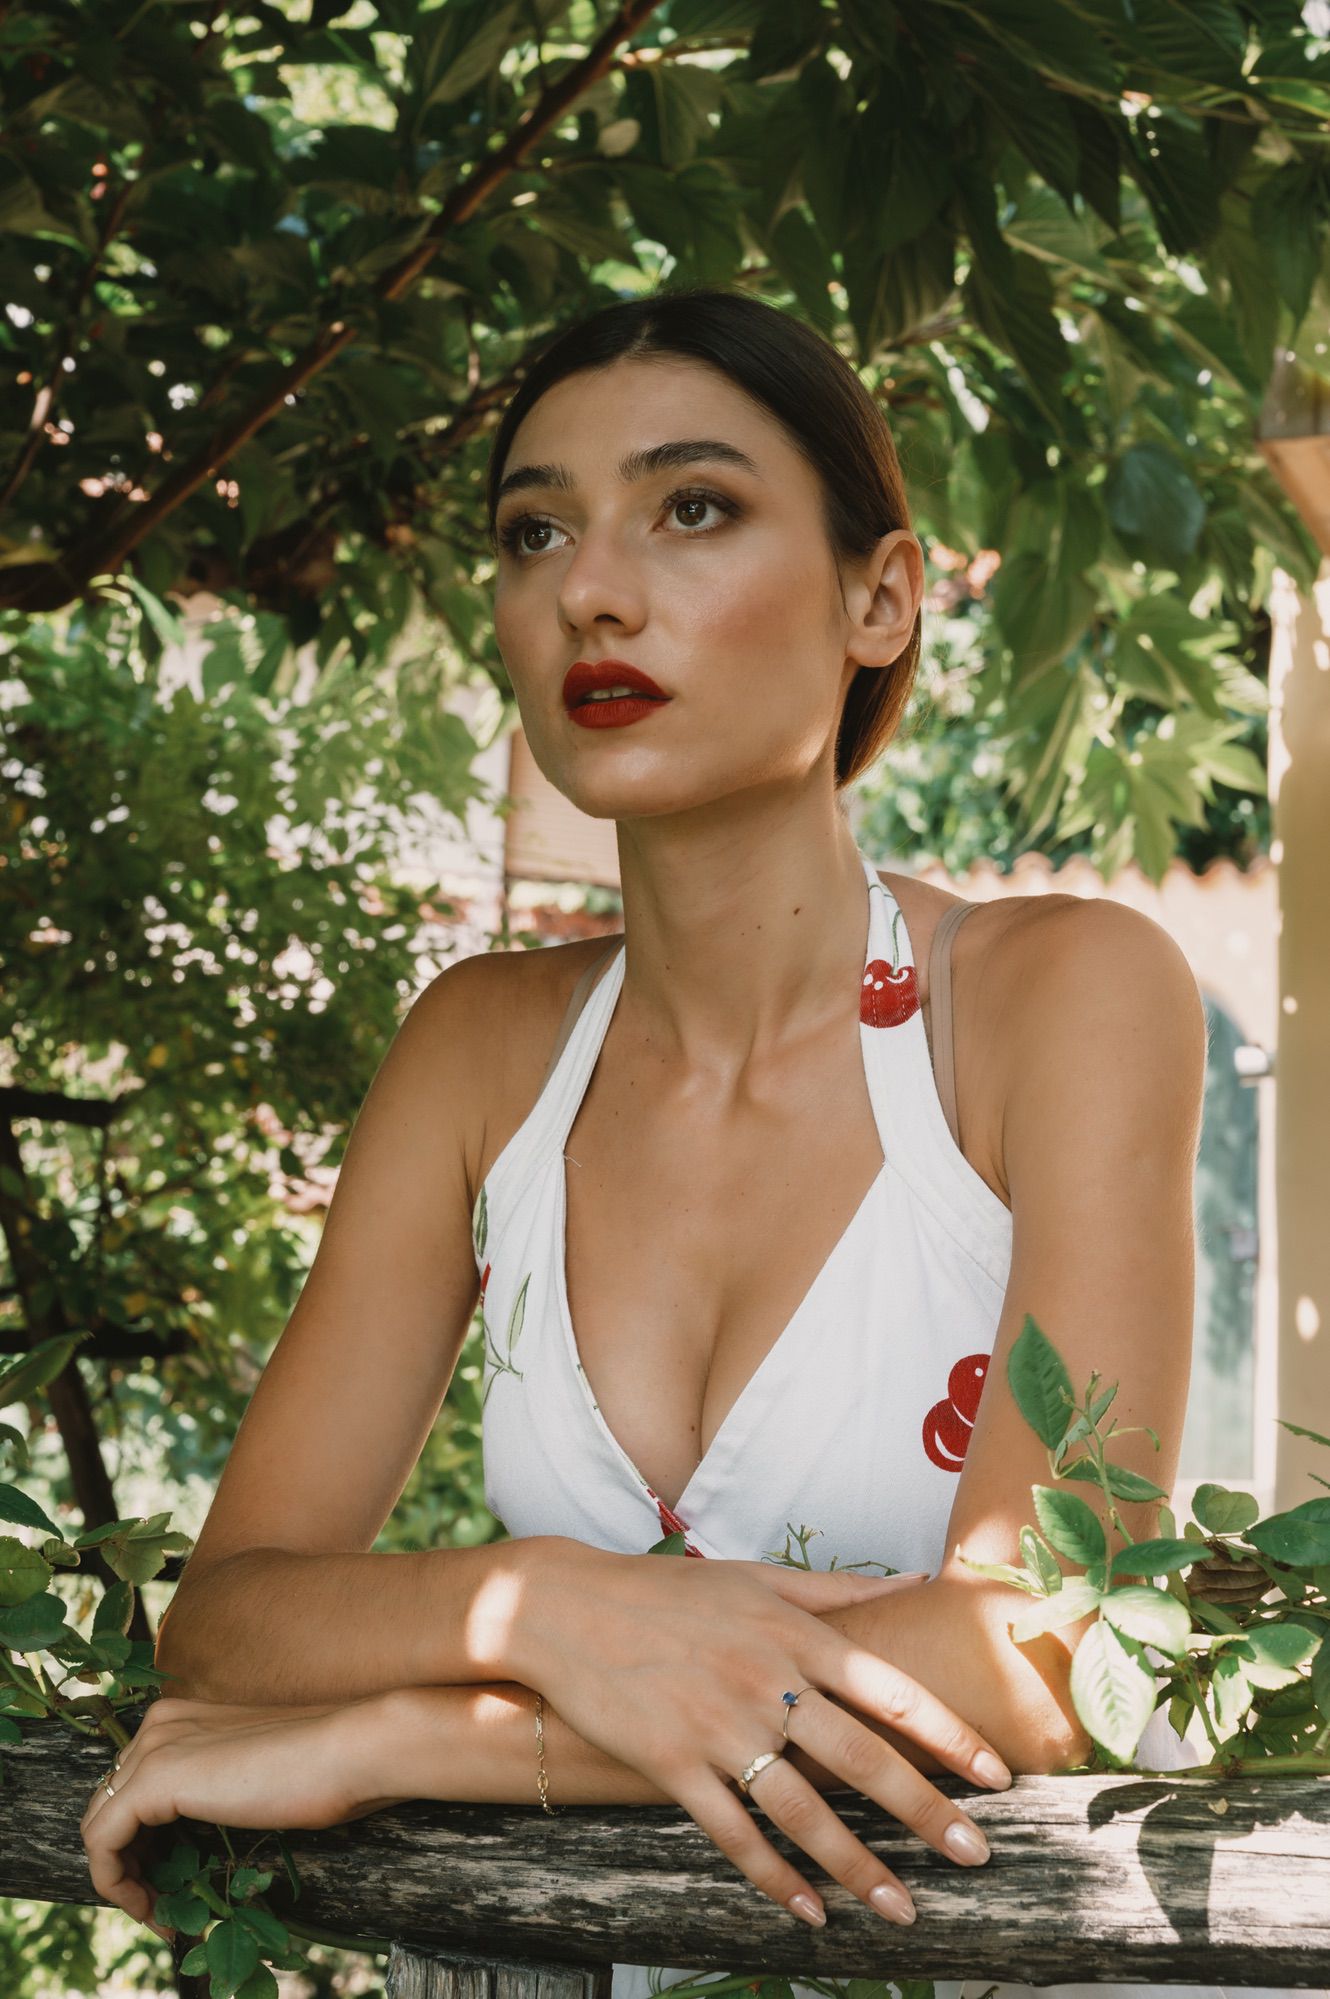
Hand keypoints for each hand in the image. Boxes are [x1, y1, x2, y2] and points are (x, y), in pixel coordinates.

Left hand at [79, 1695, 398, 1940]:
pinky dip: (118, 1886)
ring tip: (162, 1914)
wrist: (351, 1750)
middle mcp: (159, 1722)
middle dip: (130, 1863)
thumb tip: (188, 1840)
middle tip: (166, 1906)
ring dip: (123, 1880)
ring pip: (99, 1826)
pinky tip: (155, 1911)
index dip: (142, 1845)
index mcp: (182, 1715)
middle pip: (110, 1806)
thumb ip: (214, 1791)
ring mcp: (155, 1745)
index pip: (131, 1788)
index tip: (171, 1887)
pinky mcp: (155, 1777)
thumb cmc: (321, 1768)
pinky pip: (101, 1842)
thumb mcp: (252, 1778)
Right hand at [519, 1544, 1010, 1930]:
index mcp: (795, 1634)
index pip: (891, 1690)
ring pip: (804, 1811)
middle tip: (978, 1857)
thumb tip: (918, 1581)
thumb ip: (841, 1589)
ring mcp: (718, 1728)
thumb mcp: (757, 1577)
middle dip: (927, 1814)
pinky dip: (775, 1879)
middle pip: (862, 1759)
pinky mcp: (672, 1767)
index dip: (949, 1735)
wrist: (565, 1607)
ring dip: (859, 1867)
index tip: (998, 1777)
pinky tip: (809, 1915)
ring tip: (905, 1910)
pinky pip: (734, 1835)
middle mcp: (767, 1683)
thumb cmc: (669, 1592)